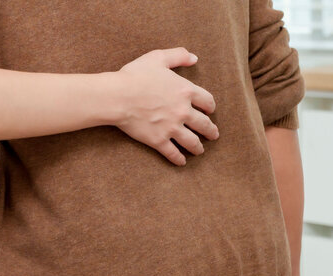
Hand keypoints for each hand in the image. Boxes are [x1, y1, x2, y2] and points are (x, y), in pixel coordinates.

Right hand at [113, 48, 219, 165]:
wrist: (118, 96)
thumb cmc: (135, 76)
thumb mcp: (158, 58)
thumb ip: (178, 55)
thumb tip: (194, 57)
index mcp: (186, 91)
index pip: (207, 101)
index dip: (210, 107)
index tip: (210, 111)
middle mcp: (183, 111)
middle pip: (204, 124)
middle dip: (210, 131)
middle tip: (213, 135)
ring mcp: (171, 128)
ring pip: (192, 141)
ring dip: (198, 147)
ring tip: (200, 150)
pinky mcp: (158, 140)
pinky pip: (172, 153)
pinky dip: (178, 159)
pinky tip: (182, 162)